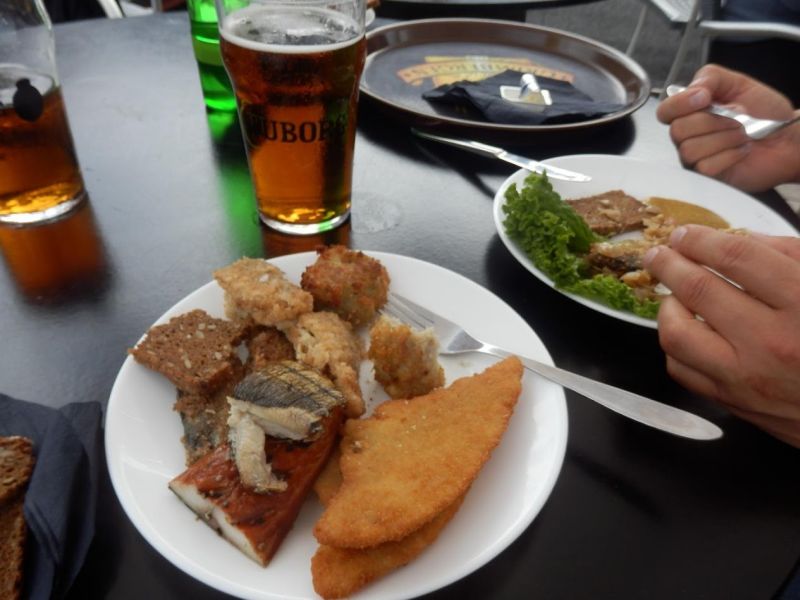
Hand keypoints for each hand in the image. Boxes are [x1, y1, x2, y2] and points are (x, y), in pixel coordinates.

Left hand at [643, 225, 799, 446]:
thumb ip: (791, 257)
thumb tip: (743, 239)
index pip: (737, 257)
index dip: (703, 239)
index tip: (686, 233)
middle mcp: (771, 342)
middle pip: (698, 289)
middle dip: (670, 263)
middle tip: (659, 253)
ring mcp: (747, 377)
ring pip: (677, 334)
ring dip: (667, 306)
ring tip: (673, 293)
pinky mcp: (733, 403)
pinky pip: (682, 369)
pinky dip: (676, 345)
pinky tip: (687, 330)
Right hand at [656, 64, 799, 191]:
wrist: (787, 138)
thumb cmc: (764, 113)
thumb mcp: (739, 83)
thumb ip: (711, 77)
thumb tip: (694, 90)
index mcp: (690, 112)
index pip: (665, 110)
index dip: (680, 104)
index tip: (705, 98)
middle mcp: (688, 136)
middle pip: (677, 130)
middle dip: (713, 121)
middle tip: (737, 118)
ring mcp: (695, 158)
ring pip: (690, 149)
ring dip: (724, 138)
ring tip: (743, 134)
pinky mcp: (707, 177)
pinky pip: (705, 166)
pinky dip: (730, 155)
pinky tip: (743, 151)